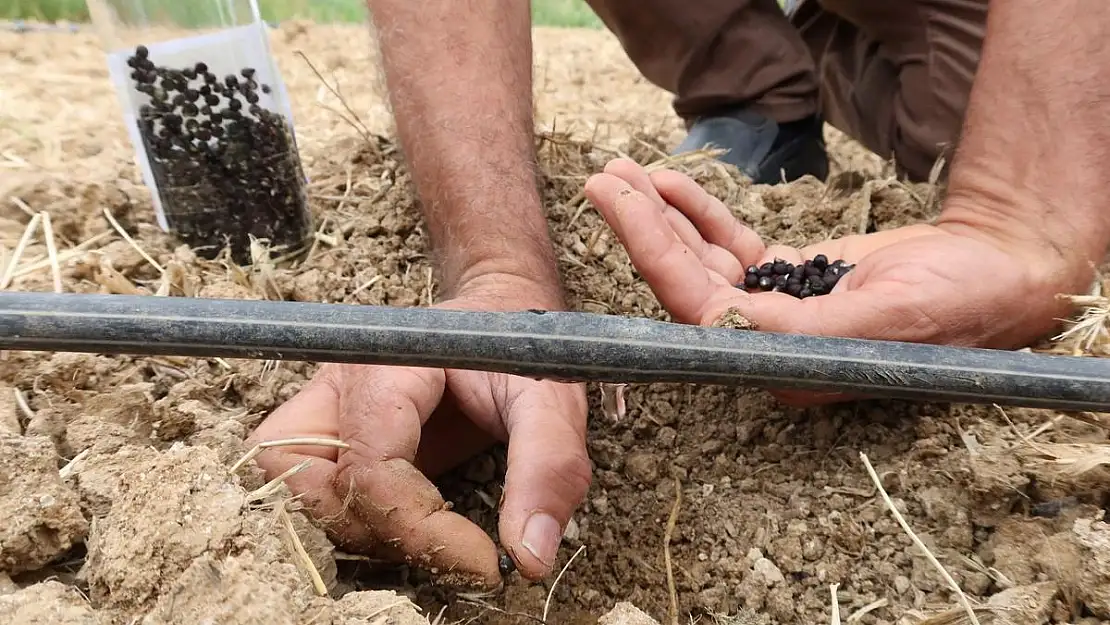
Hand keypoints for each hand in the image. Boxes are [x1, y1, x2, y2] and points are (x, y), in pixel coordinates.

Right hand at [246, 277, 589, 589]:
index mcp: (385, 365)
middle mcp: (338, 385)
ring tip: (436, 534)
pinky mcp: (331, 434)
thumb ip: (548, 470)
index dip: (422, 530)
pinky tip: (414, 521)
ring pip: (295, 493)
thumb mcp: (551, 400)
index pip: (369, 469)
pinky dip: (355, 520)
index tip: (487, 563)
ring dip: (362, 531)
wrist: (500, 315)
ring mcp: (326, 409)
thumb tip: (531, 558)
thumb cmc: (521, 350)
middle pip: (313, 487)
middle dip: (386, 533)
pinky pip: (310, 491)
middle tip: (459, 548)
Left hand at [583, 158, 1091, 403]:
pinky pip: (730, 245)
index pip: (698, 308)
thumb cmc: (954, 308)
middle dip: (642, 228)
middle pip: (685, 281)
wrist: (996, 272)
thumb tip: (721, 322)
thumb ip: (802, 329)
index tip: (620, 202)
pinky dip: (700, 214)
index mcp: (782, 363)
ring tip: (622, 171)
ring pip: (700, 260)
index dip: (654, 253)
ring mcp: (773, 306)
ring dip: (661, 216)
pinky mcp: (786, 278)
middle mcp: (767, 341)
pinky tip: (671, 184)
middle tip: (603, 176)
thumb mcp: (882, 320)